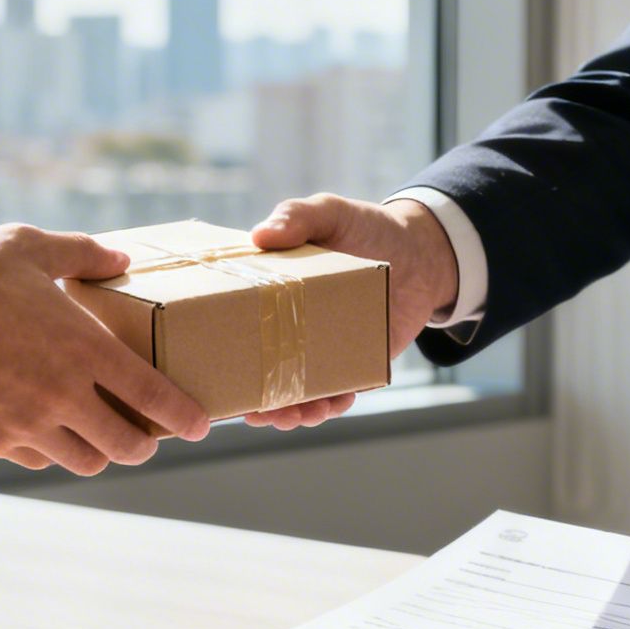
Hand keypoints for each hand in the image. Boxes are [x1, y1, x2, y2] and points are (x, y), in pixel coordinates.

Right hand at [0, 224, 210, 474]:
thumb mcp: (25, 246)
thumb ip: (80, 253)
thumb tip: (118, 259)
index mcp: (81, 349)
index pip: (151, 396)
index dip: (182, 416)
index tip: (200, 424)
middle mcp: (61, 396)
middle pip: (125, 444)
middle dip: (144, 442)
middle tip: (146, 434)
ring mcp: (25, 425)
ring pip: (84, 460)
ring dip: (98, 451)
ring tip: (97, 435)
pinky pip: (37, 458)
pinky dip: (51, 450)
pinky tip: (45, 430)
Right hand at [243, 194, 458, 429]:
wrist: (419, 249)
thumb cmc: (364, 227)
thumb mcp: (328, 212)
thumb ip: (296, 217)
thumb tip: (259, 236)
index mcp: (272, 300)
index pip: (237, 331)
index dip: (222, 355)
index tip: (210, 374)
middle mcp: (292, 333)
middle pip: (264, 375)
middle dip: (254, 400)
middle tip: (249, 411)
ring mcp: (324, 352)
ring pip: (299, 394)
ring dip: (290, 411)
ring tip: (285, 416)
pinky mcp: (357, 365)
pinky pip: (340, 394)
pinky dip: (330, 405)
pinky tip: (323, 408)